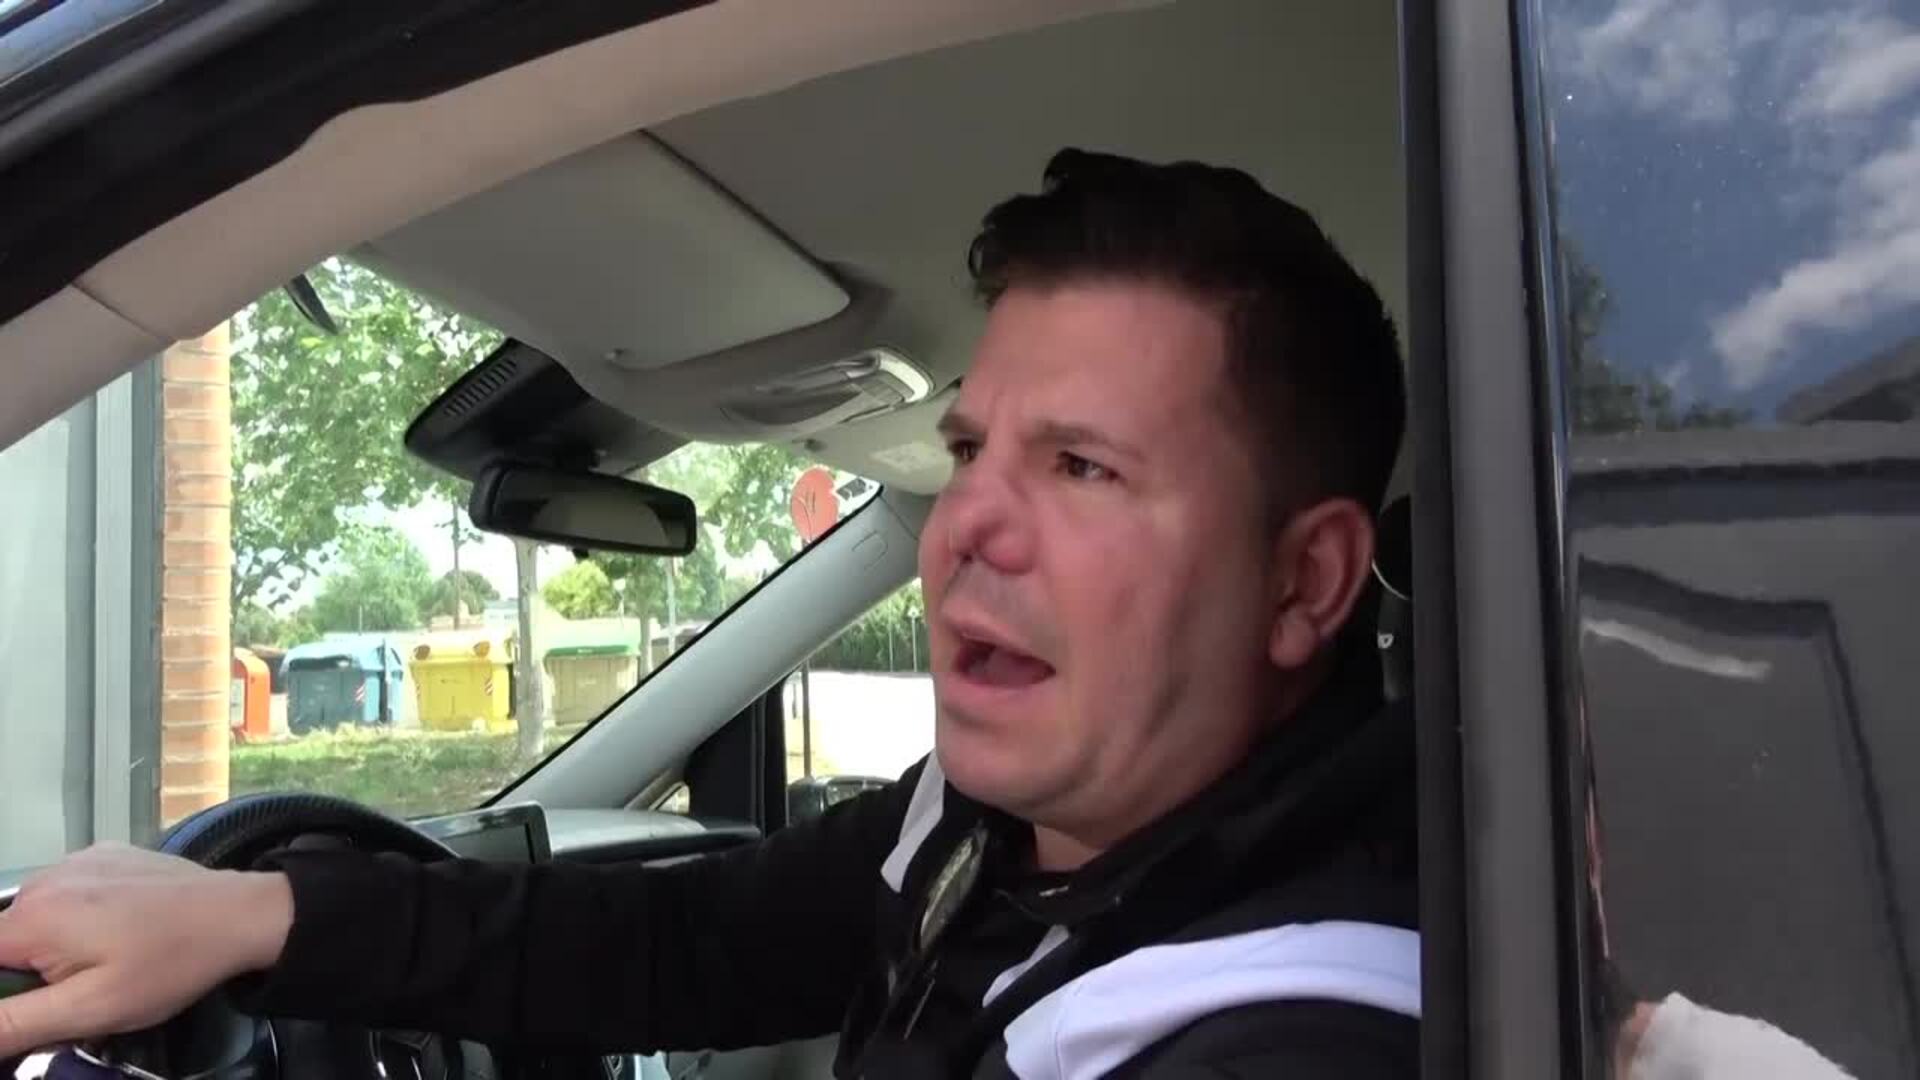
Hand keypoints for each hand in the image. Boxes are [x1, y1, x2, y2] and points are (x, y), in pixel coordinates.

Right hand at [0, 844, 293, 1056]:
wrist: (239, 915)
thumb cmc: (168, 966)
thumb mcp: (90, 1008)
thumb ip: (16, 1021)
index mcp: (31, 918)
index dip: (8, 992)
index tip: (43, 1003)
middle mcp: (43, 879)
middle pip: (7, 939)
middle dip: (30, 971)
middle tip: (80, 988)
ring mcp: (76, 861)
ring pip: (37, 916)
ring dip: (55, 944)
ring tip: (107, 959)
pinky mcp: (105, 856)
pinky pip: (69, 892)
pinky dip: (80, 915)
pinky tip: (121, 930)